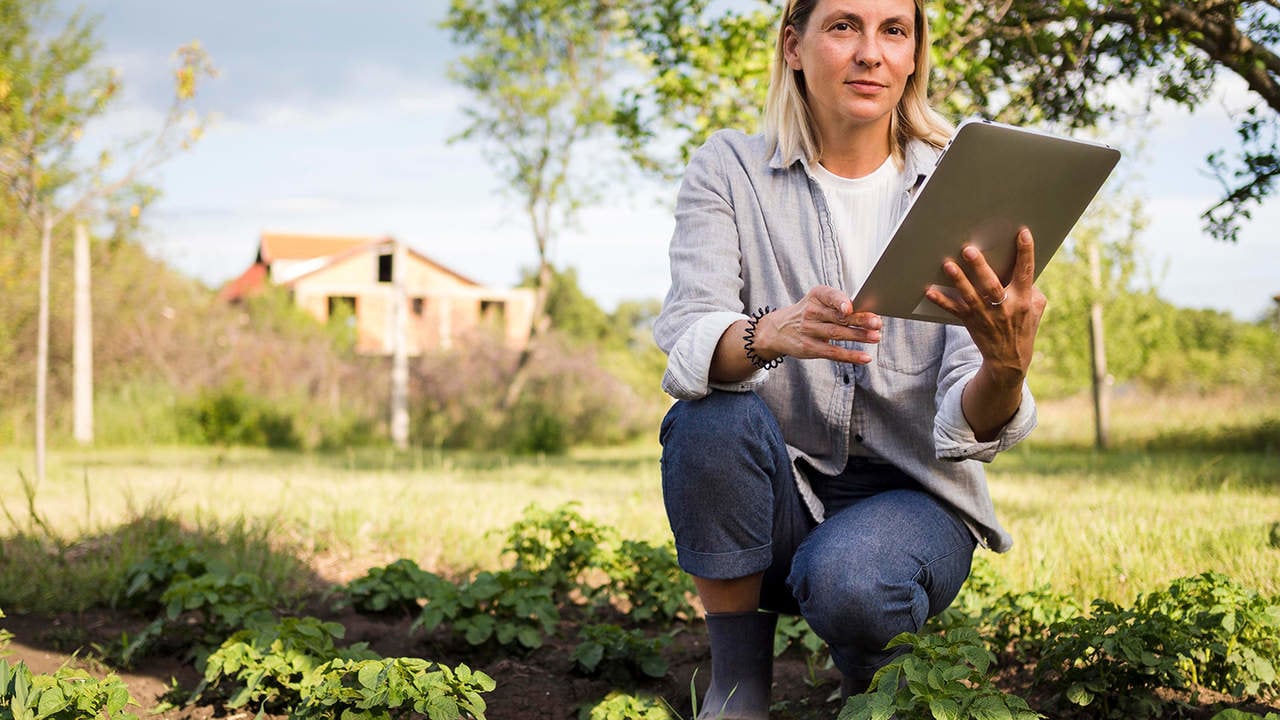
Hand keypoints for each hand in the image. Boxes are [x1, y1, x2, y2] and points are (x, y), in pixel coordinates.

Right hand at [755, 285, 881, 364]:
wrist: (777, 330)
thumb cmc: (807, 314)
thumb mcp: (817, 302)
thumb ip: (839, 305)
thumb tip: (868, 314)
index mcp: (816, 296)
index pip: (829, 296)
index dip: (839, 301)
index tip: (849, 307)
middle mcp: (810, 312)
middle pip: (838, 317)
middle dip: (859, 320)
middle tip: (877, 323)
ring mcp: (809, 331)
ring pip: (837, 333)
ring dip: (858, 336)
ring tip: (875, 337)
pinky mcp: (809, 348)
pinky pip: (833, 352)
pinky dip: (850, 355)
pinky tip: (865, 357)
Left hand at [925, 228, 1046, 385]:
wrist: (1009, 360)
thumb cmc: (1023, 326)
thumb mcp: (1036, 308)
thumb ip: (1031, 288)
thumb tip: (1021, 266)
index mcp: (1023, 300)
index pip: (1026, 273)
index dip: (1026, 253)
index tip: (1022, 233)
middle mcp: (1004, 307)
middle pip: (991, 285)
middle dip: (980, 267)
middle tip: (969, 250)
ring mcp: (986, 315)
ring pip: (970, 296)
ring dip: (958, 280)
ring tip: (948, 265)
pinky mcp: (971, 322)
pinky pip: (954, 310)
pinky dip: (941, 301)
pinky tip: (929, 291)